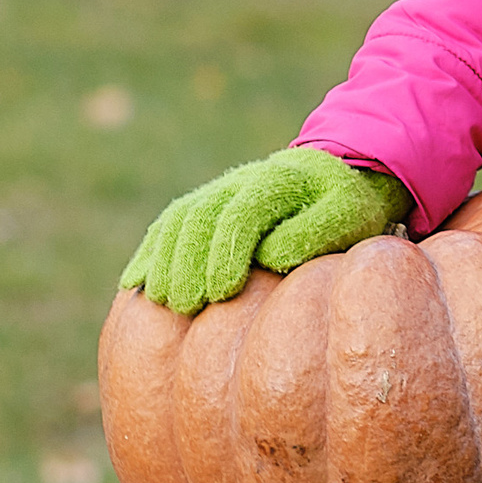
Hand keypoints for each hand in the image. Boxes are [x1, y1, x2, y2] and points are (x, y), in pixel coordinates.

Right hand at [121, 149, 411, 314]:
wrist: (334, 176)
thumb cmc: (347, 207)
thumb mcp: (348, 216)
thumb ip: (311, 232)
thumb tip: (267, 257)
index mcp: (278, 180)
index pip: (240, 213)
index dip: (225, 252)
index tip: (220, 293)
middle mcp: (240, 182)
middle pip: (199, 217)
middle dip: (187, 263)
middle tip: (185, 306)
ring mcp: (218, 192)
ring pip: (176, 220)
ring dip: (163, 260)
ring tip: (162, 302)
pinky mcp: (204, 207)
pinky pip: (167, 226)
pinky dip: (148, 252)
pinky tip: (133, 283)